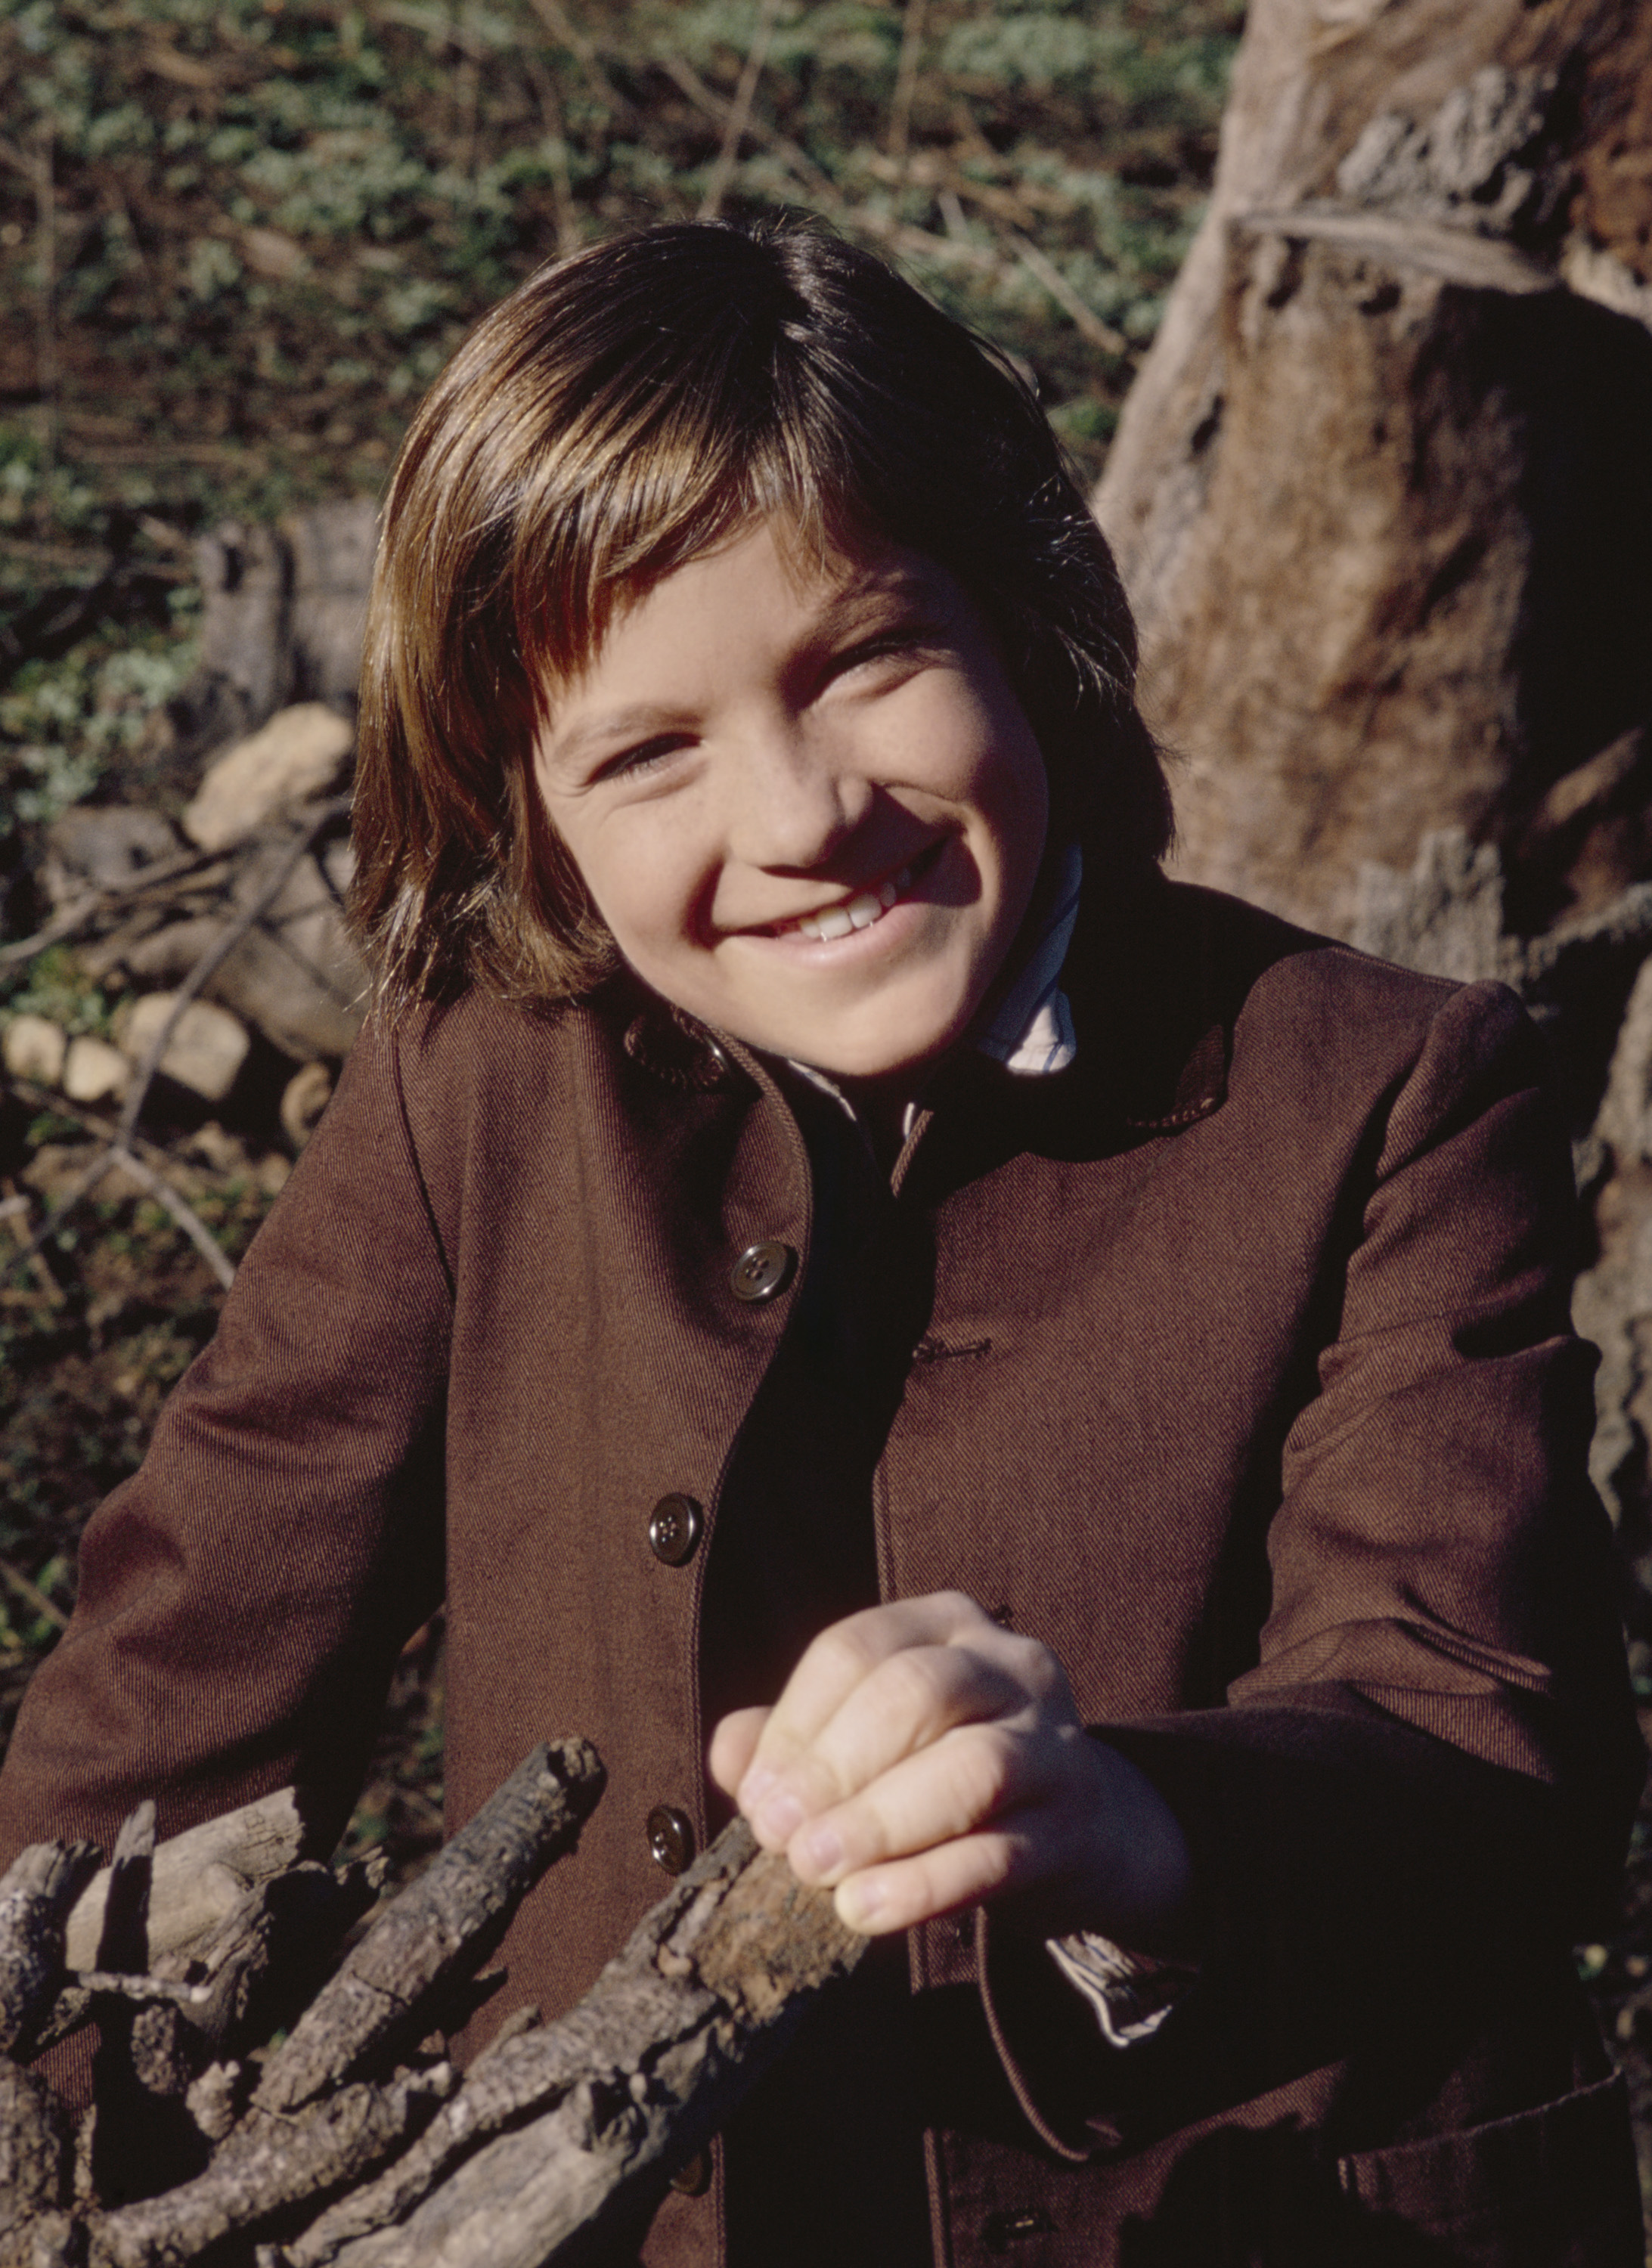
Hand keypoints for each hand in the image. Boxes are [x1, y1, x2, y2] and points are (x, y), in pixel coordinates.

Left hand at [708, 1591, 1190, 1943]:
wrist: (1081, 1830)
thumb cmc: (945, 1772)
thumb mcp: (875, 1740)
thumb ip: (798, 1738)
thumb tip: (729, 1755)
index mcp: (947, 1625)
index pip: (856, 1648)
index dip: (794, 1723)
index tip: (754, 1796)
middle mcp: (1009, 1666)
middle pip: (914, 1692)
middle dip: (833, 1765)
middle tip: (778, 1836)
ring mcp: (1053, 1744)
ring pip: (971, 1767)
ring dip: (879, 1821)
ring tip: (815, 1870)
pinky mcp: (1072, 1829)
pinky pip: (1000, 1854)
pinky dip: (925, 1885)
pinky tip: (864, 1910)